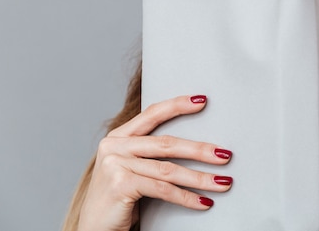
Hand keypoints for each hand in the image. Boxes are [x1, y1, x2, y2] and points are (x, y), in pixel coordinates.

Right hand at [78, 95, 232, 230]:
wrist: (93, 230)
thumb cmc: (118, 199)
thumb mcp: (132, 169)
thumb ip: (150, 154)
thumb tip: (196, 147)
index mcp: (118, 137)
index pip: (152, 114)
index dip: (178, 105)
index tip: (203, 100)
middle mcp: (114, 146)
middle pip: (167, 144)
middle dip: (201, 150)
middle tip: (225, 155)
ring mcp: (115, 164)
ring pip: (168, 169)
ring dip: (201, 178)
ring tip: (223, 182)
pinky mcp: (120, 185)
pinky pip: (163, 189)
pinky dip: (187, 197)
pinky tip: (204, 202)